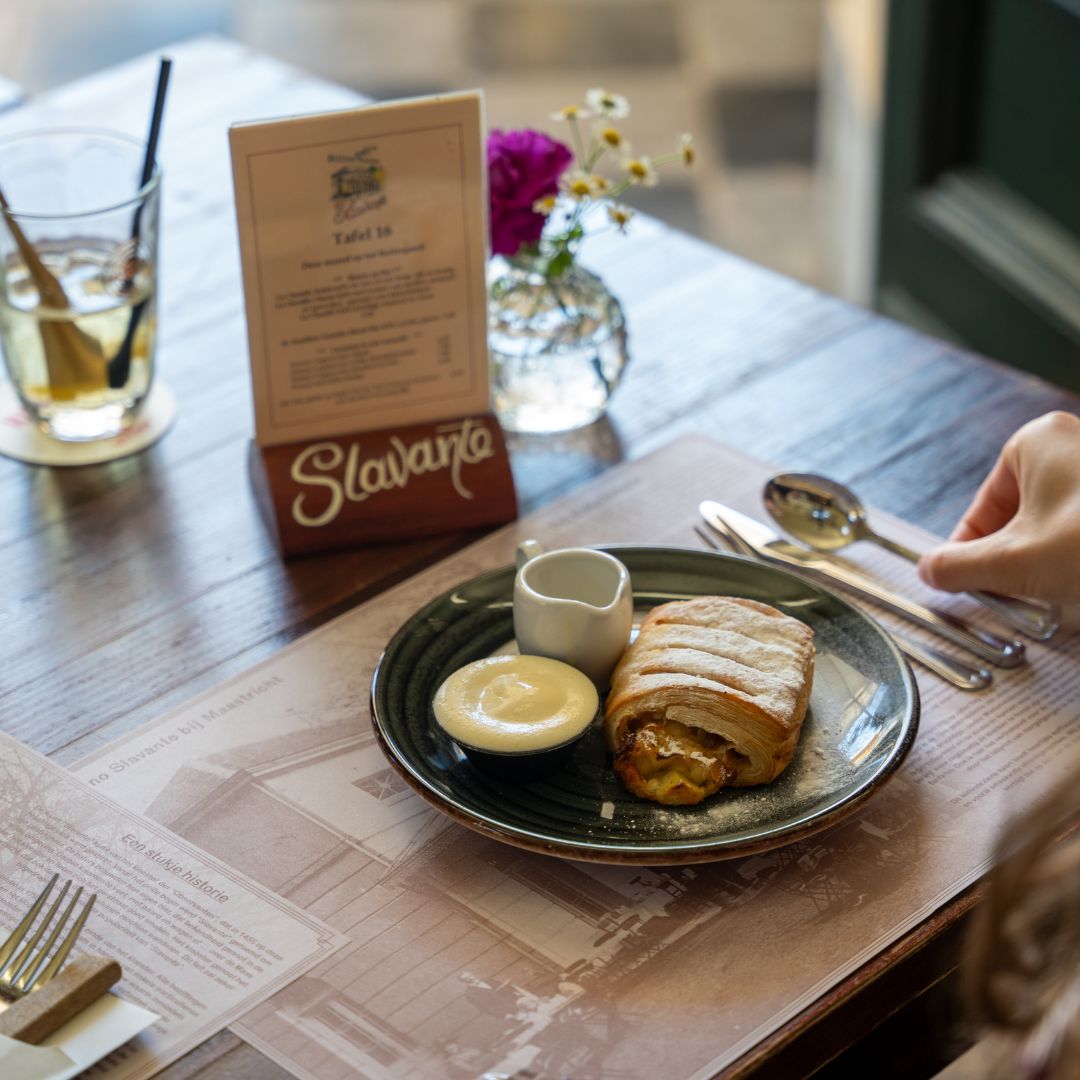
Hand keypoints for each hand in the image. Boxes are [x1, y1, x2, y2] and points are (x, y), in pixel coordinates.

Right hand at [918, 411, 1079, 602]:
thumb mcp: (1013, 563)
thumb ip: (958, 567)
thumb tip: (928, 570)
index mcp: (1034, 442)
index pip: (982, 508)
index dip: (969, 553)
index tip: (967, 585)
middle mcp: (1071, 446)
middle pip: (1018, 517)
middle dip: (1011, 560)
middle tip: (1014, 594)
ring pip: (1053, 527)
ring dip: (1045, 564)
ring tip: (1054, 590)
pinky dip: (1076, 558)